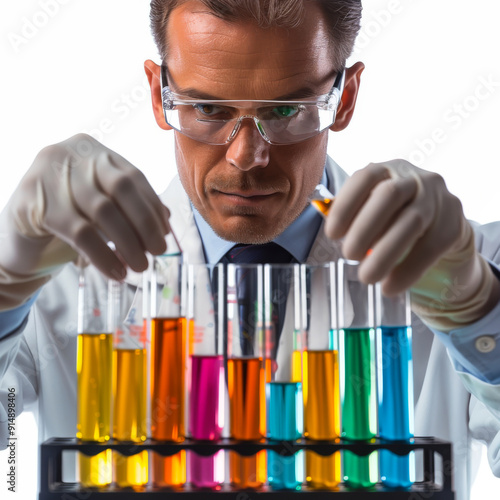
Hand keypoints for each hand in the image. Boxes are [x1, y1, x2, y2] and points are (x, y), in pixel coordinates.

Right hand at [0, 134, 168, 308]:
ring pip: (103, 211)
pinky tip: (116, 272)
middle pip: (121, 188)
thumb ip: (131, 207)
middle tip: (158, 251)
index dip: (153, 206)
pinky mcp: (34, 203)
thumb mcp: (101, 208)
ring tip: (140, 266)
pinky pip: (80, 233)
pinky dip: (104, 256)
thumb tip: (166, 222)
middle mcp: (71, 154)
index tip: (165, 234)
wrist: (16, 235)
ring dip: (128, 244)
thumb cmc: (66, 218)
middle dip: (145, 223)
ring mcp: (49, 175)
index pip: (133, 176)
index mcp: (92, 151)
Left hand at [324, 159, 499, 329]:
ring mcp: (438, 199)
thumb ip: (352, 216)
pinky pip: (430, 248)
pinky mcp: (454, 225)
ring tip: (366, 278)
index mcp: (387, 171)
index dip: (346, 204)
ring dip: (385, 253)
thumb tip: (330, 229)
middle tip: (348, 255)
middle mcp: (414, 178)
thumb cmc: (393, 219)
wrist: (440, 229)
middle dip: (364, 228)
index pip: (365, 178)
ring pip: (411, 222)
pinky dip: (407, 271)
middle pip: (388, 196)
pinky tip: (389, 287)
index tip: (332, 234)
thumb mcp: (372, 210)